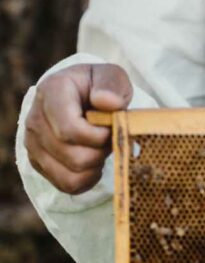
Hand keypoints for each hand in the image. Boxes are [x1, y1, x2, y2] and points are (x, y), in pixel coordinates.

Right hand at [24, 63, 131, 194]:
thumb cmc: (98, 86)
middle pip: (73, 157)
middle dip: (101, 151)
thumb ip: (112, 85)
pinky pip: (67, 185)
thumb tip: (107, 102)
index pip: (70, 129)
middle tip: (110, 137)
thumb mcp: (111, 76)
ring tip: (101, 147)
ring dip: (95, 166)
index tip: (113, 126)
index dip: (99, 136)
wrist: (80, 95)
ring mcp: (33, 143)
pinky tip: (94, 161)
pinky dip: (87, 179)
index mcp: (51, 91)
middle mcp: (35, 119)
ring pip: (70, 175)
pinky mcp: (37, 162)